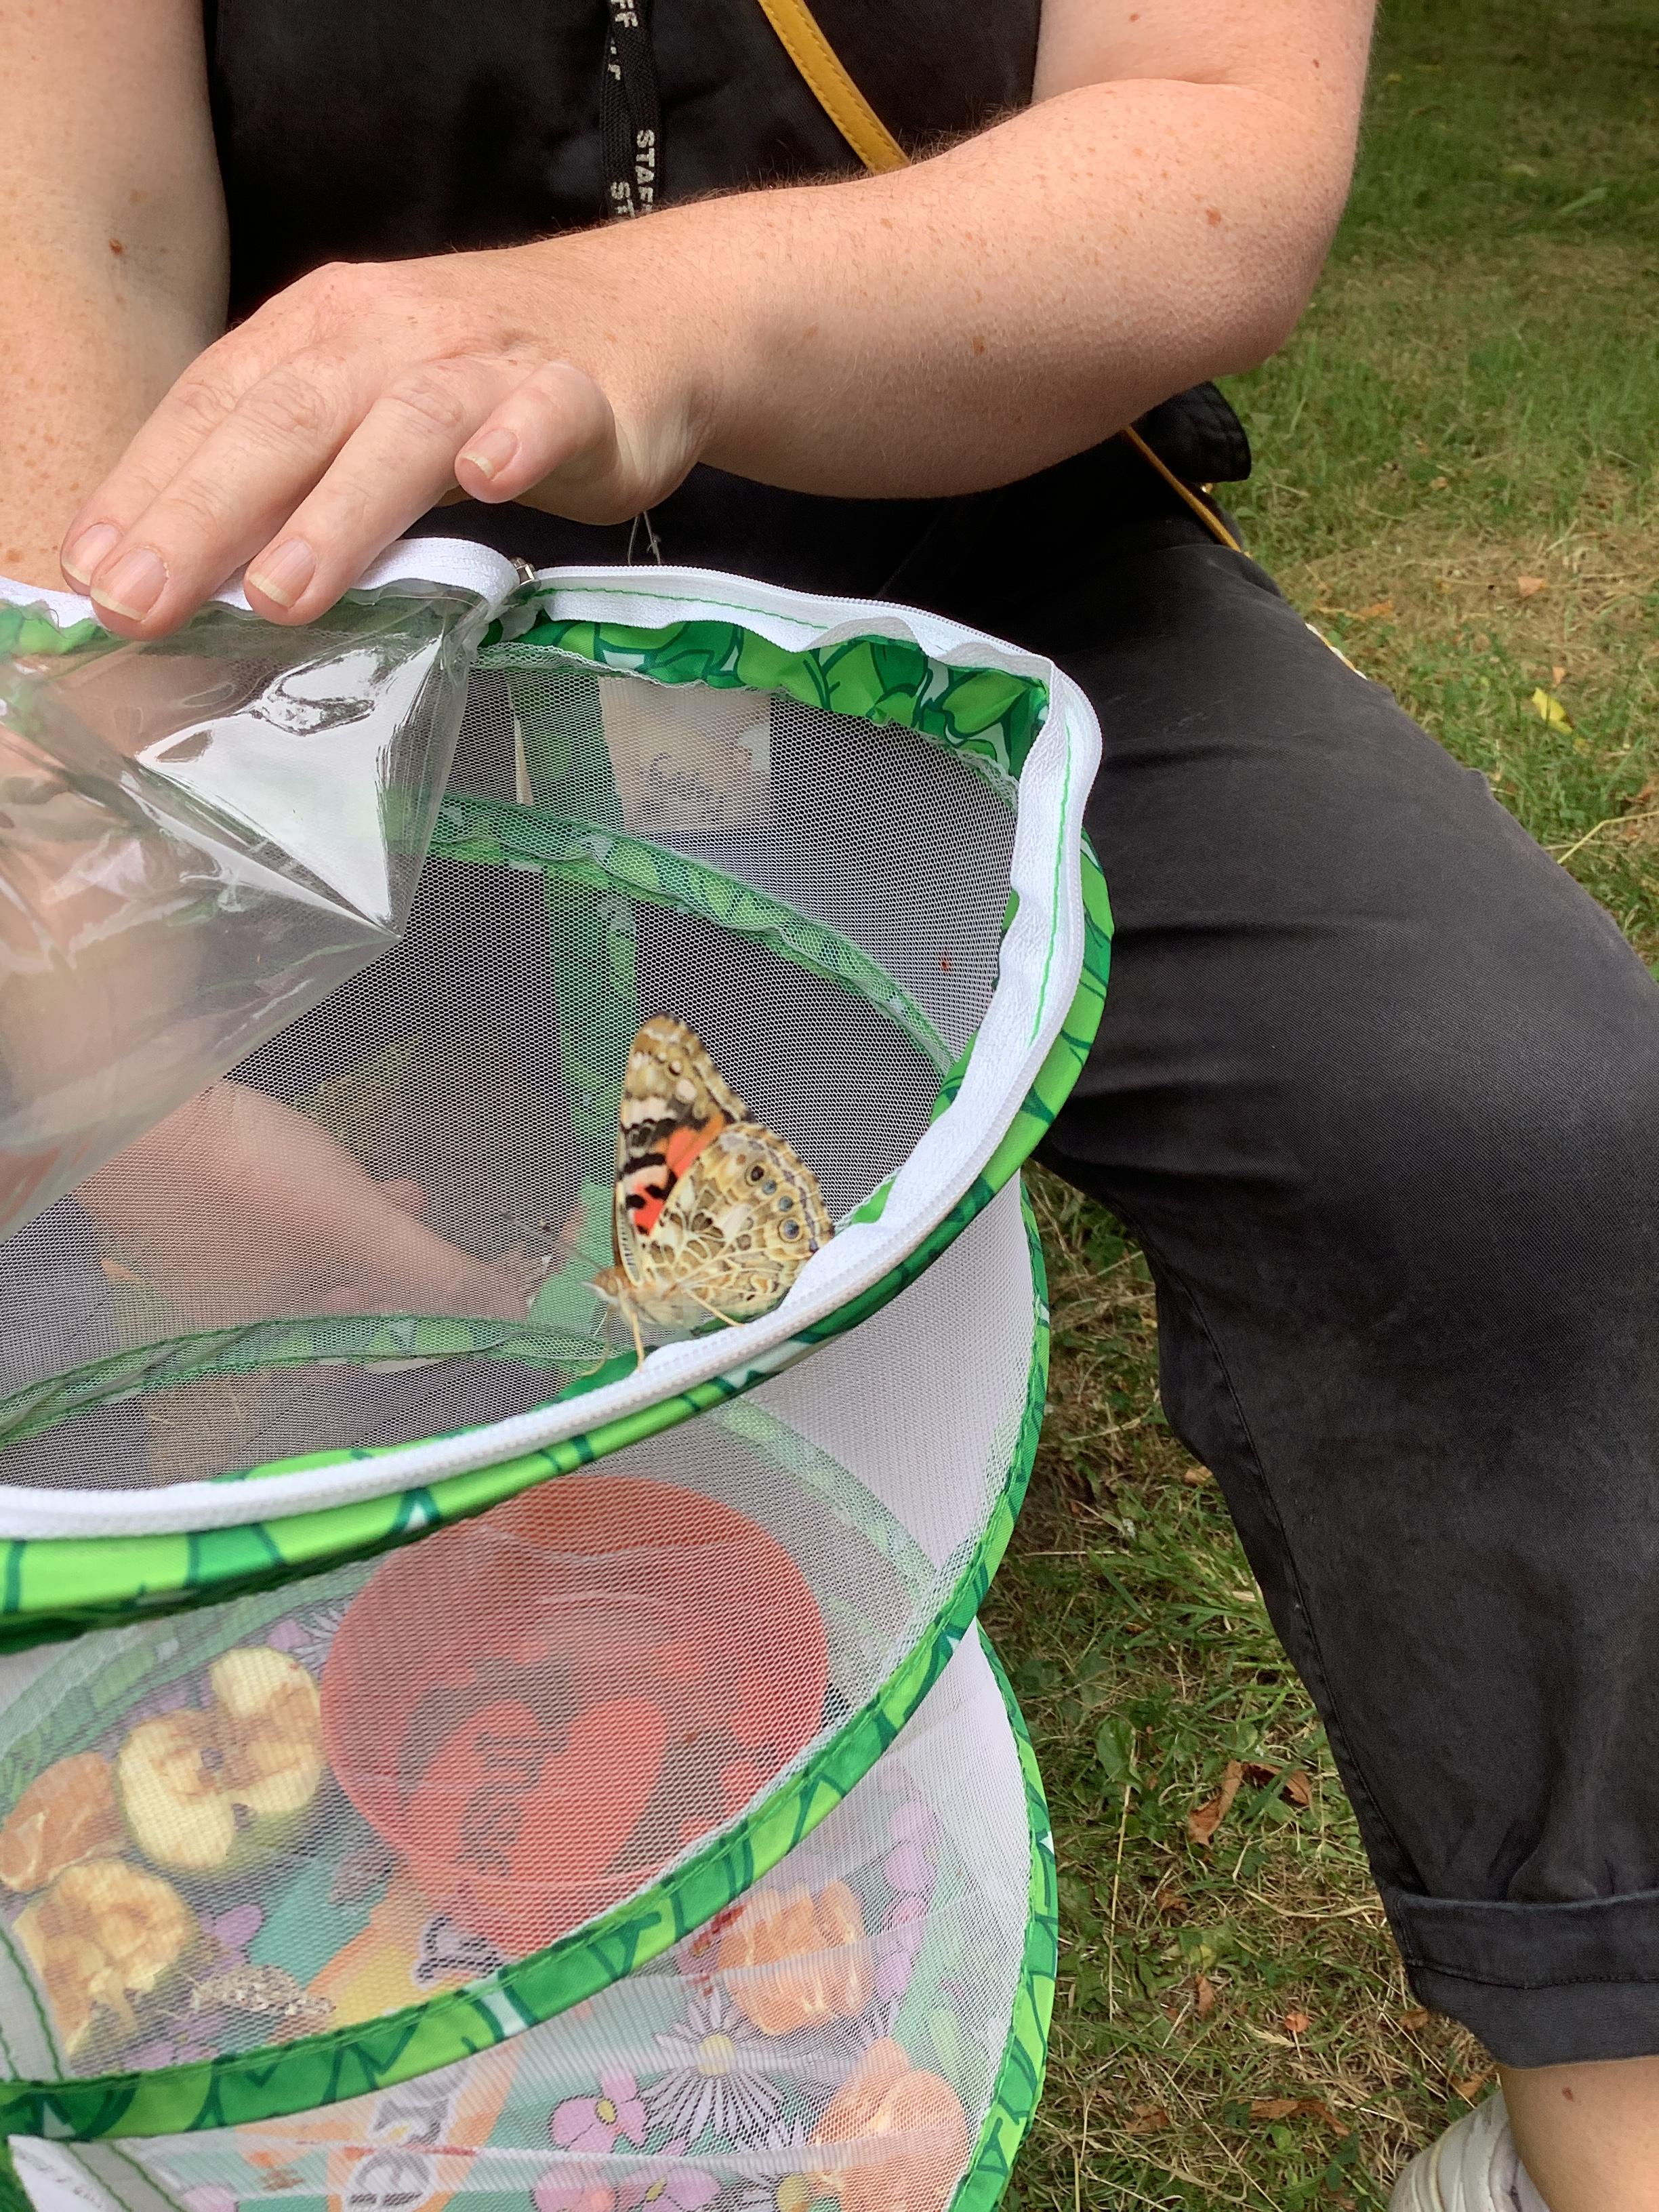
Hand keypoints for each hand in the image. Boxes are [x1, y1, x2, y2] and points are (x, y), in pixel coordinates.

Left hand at [58, 232, 719, 637]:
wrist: (646, 318)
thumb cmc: (483, 383)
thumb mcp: (365, 406)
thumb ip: (288, 475)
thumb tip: (184, 574)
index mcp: (319, 334)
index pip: (213, 406)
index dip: (148, 488)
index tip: (90, 577)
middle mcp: (390, 334)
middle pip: (283, 421)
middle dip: (202, 515)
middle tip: (141, 604)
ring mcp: (487, 361)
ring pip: (401, 427)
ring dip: (337, 510)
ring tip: (281, 594)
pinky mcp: (580, 394)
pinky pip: (544, 415)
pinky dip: (515, 442)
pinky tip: (486, 481)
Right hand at [78, 1081, 533, 1325]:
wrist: (132, 1108)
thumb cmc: (246, 1179)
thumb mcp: (358, 1230)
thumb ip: (432, 1276)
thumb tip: (512, 1314)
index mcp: (264, 1325)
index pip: (358, 1336)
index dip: (415, 1312)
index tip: (460, 1285)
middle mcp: (231, 1300)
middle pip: (332, 1290)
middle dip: (393, 1261)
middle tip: (433, 1224)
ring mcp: (203, 1247)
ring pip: (303, 1246)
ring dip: (360, 1221)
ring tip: (404, 1189)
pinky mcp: (188, 1195)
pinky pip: (267, 1208)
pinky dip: (314, 1192)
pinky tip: (329, 1158)